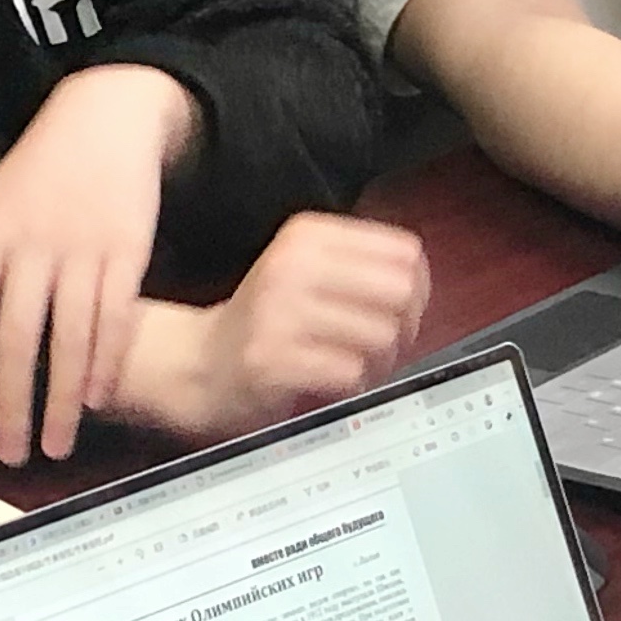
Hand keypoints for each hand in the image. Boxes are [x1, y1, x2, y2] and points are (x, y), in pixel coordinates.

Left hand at [0, 64, 198, 463]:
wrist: (106, 117)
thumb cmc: (41, 168)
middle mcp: (32, 248)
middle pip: (17, 339)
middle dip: (11, 404)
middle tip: (10, 454)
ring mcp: (83, 250)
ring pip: (69, 338)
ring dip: (61, 400)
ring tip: (56, 445)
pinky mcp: (128, 251)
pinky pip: (115, 317)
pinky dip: (106, 362)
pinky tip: (97, 399)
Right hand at [110, 214, 431, 443]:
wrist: (197, 365)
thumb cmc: (265, 322)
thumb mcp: (306, 271)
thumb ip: (361, 266)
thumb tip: (423, 284)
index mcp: (307, 234)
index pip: (404, 251)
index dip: (419, 287)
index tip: (401, 311)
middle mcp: (292, 264)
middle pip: (400, 291)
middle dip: (406, 326)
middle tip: (387, 346)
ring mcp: (280, 312)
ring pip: (381, 335)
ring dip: (382, 362)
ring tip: (360, 367)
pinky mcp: (274, 359)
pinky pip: (351, 372)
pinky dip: (356, 386)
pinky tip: (338, 385)